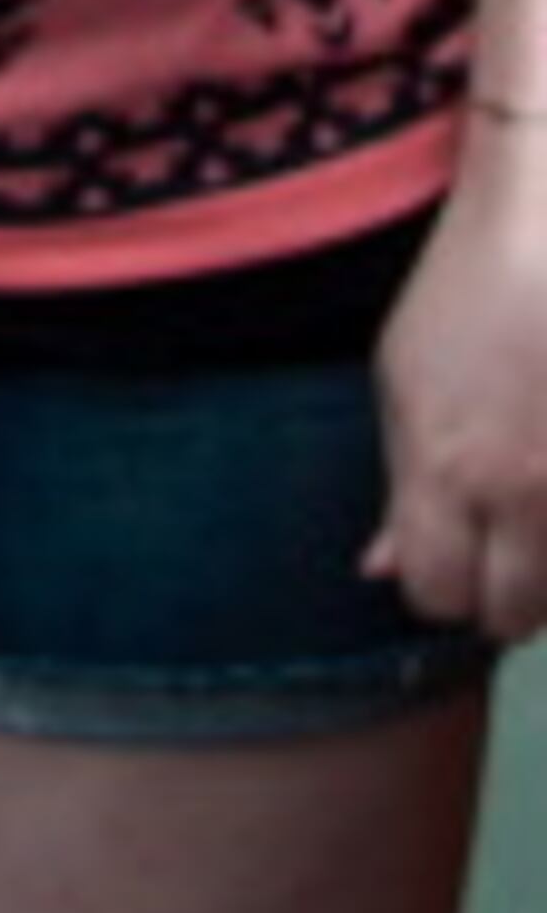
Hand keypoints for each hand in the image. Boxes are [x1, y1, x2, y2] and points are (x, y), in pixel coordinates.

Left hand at [369, 141, 546, 639]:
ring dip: (544, 570)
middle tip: (495, 546)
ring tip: (530, 508)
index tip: (444, 557)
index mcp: (446, 470)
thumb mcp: (401, 381)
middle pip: (511, 616)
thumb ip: (398, 487)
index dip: (435, 585)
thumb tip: (381, 571)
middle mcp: (523, 494)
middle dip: (497, 596)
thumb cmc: (465, 295)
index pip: (435, 596)